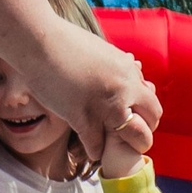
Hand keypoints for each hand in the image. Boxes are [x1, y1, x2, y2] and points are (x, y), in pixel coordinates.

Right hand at [30, 27, 160, 172]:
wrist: (38, 41)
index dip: (145, 117)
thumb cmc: (63, 42)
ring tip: (112, 148)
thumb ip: (118, 68)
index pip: (152, 105)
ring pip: (132, 139)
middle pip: (150, 124)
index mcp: (128, 72)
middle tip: (130, 139)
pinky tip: (91, 149)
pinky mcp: (82, 117)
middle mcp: (123, 89)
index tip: (134, 122)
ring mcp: (104, 105)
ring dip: (122, 148)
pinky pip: (97, 146)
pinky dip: (95, 151)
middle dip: (142, 136)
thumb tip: (133, 70)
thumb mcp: (102, 51)